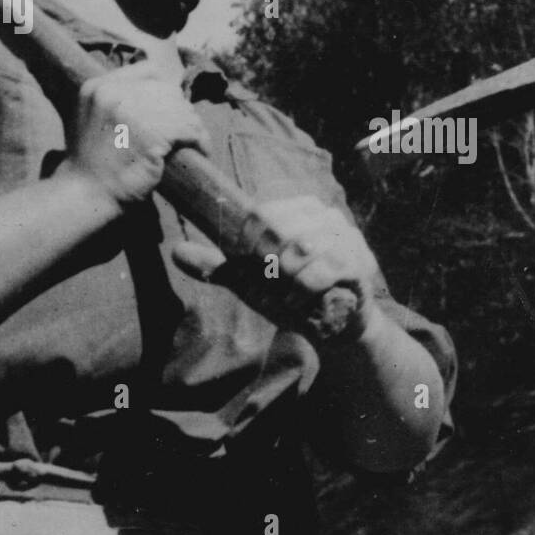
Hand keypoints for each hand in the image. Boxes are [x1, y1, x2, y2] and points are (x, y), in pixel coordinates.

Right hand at [58, 63, 210, 209]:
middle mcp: (114, 94)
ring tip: (198, 143)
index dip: (165, 90)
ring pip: (182, 110)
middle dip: (182, 111)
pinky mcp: (151, 136)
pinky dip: (200, 141)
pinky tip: (201, 151)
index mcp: (98, 87)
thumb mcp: (91, 118)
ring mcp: (132, 114)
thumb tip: (160, 94)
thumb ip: (117, 101)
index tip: (172, 109)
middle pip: (169, 91)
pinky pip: (189, 130)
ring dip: (194, 127)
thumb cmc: (91, 163)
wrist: (85, 194)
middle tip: (189, 131)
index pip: (149, 71)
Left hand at [170, 195, 383, 337]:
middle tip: (272, 284)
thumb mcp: (252, 281)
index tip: (255, 269)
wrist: (336, 326)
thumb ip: (220, 266)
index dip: (249, 246)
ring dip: (286, 282)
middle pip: (279, 230)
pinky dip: (302, 292)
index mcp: (300, 208)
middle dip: (268, 266)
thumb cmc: (293, 296)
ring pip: (299, 251)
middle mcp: (325, 215)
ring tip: (287, 295)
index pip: (261, 214)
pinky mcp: (358, 262)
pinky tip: (299, 302)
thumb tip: (177, 252)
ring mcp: (345, 236)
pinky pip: (320, 272)